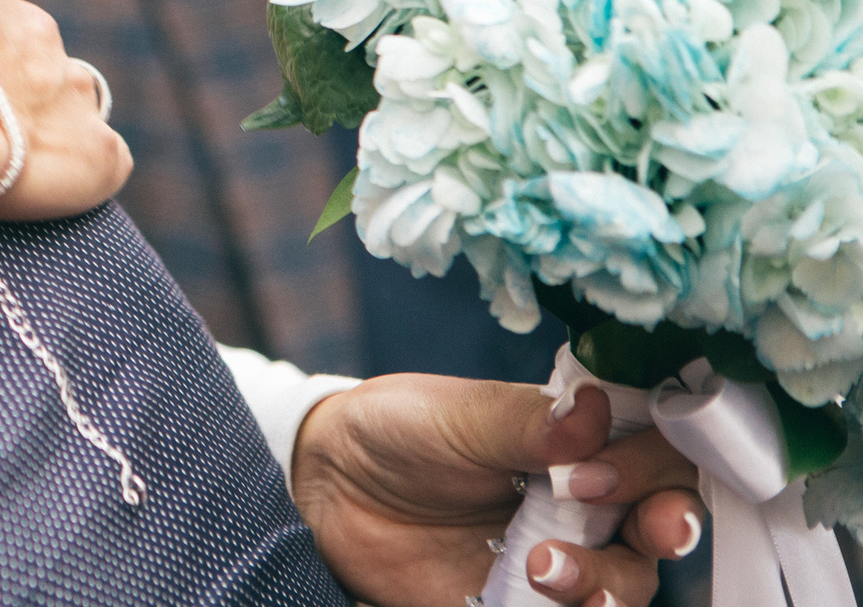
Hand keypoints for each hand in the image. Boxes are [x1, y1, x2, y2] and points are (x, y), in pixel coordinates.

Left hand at [291, 373, 705, 606]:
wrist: (329, 488)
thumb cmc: (399, 431)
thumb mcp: (455, 416)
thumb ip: (525, 422)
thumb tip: (594, 411)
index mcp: (580, 442)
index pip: (658, 450)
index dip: (650, 465)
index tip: (595, 476)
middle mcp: (587, 504)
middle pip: (663, 522)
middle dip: (669, 528)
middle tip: (653, 532)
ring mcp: (562, 558)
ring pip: (626, 583)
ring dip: (607, 585)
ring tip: (543, 569)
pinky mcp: (525, 604)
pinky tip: (535, 602)